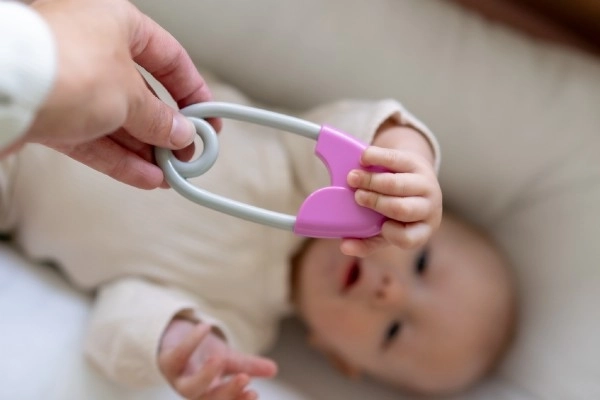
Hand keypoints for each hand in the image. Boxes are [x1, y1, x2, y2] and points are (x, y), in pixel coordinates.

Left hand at [21, 0, 220, 188]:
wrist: (0, 91)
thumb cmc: (62, 67)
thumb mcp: (130, 96)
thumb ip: (160, 119)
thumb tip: (180, 133)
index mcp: (115, 21)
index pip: (168, 57)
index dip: (193, 90)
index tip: (207, 117)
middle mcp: (90, 46)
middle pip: (142, 93)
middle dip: (167, 129)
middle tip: (188, 153)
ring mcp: (67, 81)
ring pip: (117, 120)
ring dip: (146, 150)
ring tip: (170, 173)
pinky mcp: (49, 112)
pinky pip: (93, 137)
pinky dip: (120, 158)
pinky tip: (145, 177)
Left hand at [159, 319, 276, 399]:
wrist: (175, 338)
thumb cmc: (203, 355)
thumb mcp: (229, 359)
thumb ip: (249, 366)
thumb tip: (274, 369)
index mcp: (210, 394)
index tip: (255, 393)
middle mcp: (193, 390)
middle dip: (227, 393)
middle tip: (245, 378)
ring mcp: (178, 378)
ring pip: (189, 387)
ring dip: (205, 376)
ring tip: (220, 359)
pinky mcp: (166, 360)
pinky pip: (177, 356)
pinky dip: (190, 342)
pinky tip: (206, 327)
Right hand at [341, 125, 441, 256]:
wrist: (416, 183)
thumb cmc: (398, 214)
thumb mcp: (387, 231)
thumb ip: (366, 243)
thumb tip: (344, 247)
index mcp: (422, 230)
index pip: (408, 238)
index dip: (392, 233)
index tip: (379, 226)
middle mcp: (428, 208)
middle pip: (400, 208)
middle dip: (375, 201)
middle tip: (356, 196)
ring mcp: (425, 183)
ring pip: (397, 184)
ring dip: (371, 180)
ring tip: (352, 178)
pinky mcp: (417, 163)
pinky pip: (395, 159)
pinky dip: (376, 158)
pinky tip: (363, 159)